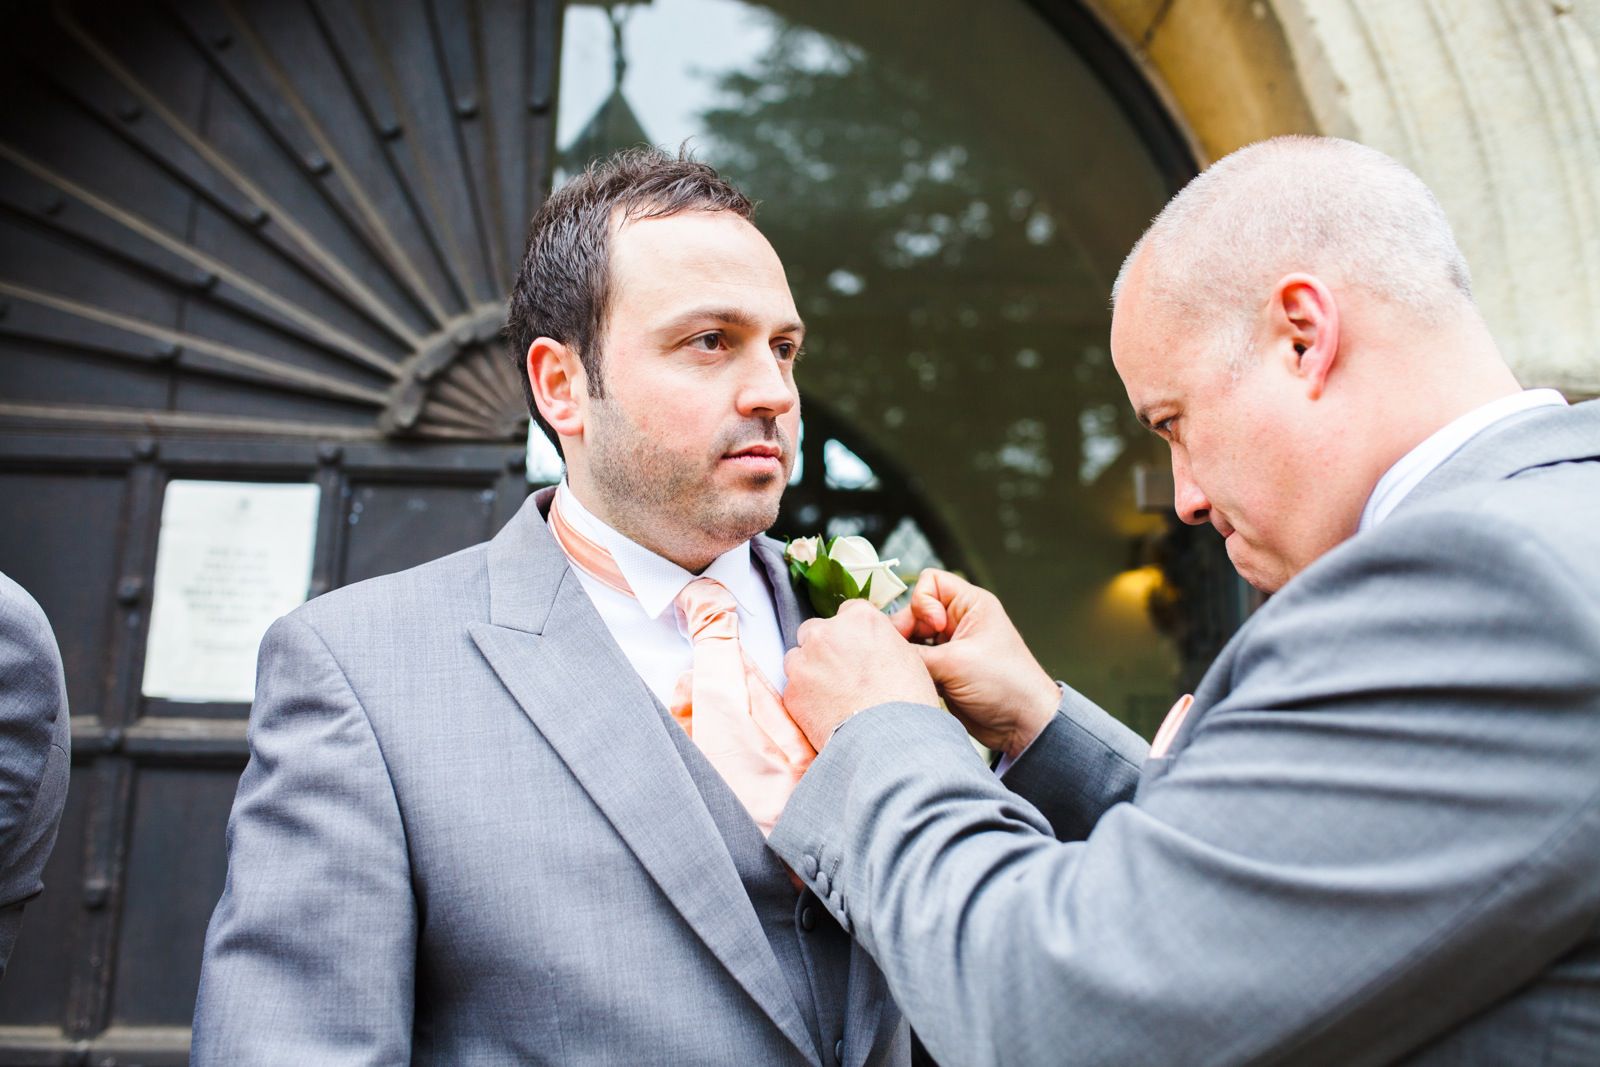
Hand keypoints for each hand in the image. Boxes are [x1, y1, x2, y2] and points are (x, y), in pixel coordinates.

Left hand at [783, 599, 938, 750]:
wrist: (887, 740)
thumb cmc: (905, 702)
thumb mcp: (909, 658)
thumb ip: (884, 642)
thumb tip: (876, 645)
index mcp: (860, 619)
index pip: (849, 612)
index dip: (853, 634)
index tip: (856, 649)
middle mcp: (827, 633)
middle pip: (816, 631)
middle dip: (824, 649)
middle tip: (842, 674)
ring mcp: (804, 661)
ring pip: (797, 658)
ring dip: (809, 672)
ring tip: (832, 697)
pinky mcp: (791, 690)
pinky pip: (793, 689)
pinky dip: (804, 699)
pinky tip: (825, 714)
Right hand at [889, 569, 1059, 757]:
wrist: (1022, 725)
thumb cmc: (1005, 685)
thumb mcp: (955, 663)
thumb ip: (913, 653)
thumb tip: (881, 648)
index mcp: (971, 605)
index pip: (930, 583)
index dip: (922, 604)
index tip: (933, 628)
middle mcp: (958, 622)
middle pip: (914, 614)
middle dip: (906, 633)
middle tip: (905, 656)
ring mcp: (950, 647)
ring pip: (912, 640)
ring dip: (908, 655)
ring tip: (913, 673)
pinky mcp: (944, 671)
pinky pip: (916, 662)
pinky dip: (911, 671)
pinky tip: (914, 683)